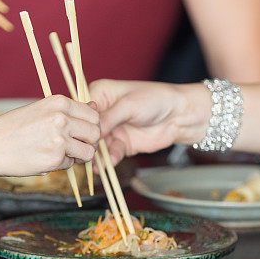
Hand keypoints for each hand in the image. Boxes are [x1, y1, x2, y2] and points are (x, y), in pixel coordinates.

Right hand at [0, 95, 99, 176]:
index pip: (93, 115)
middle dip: (89, 142)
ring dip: (78, 156)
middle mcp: (62, 118)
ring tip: (61, 153)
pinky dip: (61, 164)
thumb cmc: (13, 128)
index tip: (79, 133)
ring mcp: (60, 139)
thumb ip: (68, 111)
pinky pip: (70, 164)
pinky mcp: (55, 159)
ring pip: (88, 152)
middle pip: (95, 133)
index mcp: (59, 102)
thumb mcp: (41, 110)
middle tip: (74, 146)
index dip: (89, 126)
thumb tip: (96, 106)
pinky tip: (44, 158)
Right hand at [88, 80, 211, 164]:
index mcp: (100, 94)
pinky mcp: (121, 145)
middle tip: (86, 150)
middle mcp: (103, 113)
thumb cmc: (156, 100)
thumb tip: (90, 131)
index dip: (78, 122)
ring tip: (94, 164)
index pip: (81, 109)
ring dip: (95, 155)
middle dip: (86, 141)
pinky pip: (110, 155)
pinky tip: (109, 164)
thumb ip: (108, 118)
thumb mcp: (129, 105)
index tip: (78, 132)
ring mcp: (111, 130)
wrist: (180, 116)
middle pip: (86, 130)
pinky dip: (109, 160)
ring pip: (96, 145)